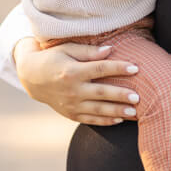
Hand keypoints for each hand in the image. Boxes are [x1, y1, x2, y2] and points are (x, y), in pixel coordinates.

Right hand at [13, 38, 139, 126]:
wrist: (31, 77)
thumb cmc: (53, 58)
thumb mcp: (67, 49)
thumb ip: (88, 52)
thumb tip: (110, 50)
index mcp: (72, 72)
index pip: (100, 69)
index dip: (118, 68)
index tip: (135, 68)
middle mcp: (72, 90)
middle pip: (101, 93)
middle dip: (121, 95)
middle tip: (138, 96)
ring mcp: (71, 104)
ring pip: (98, 110)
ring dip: (117, 111)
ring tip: (135, 112)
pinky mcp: (70, 114)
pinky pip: (90, 120)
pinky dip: (105, 121)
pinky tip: (120, 119)